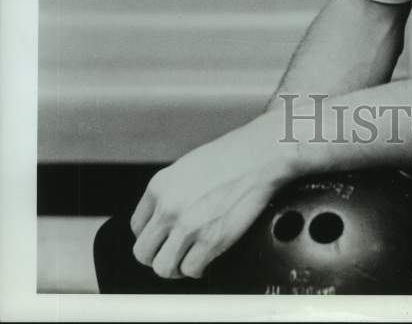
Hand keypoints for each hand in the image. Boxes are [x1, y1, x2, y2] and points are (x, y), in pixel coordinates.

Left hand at [130, 115, 297, 279]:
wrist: (260, 154)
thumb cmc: (232, 156)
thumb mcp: (188, 166)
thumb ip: (171, 192)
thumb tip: (164, 217)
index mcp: (159, 186)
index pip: (137, 228)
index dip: (153, 237)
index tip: (164, 239)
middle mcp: (168, 207)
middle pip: (143, 252)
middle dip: (159, 256)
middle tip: (176, 253)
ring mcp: (188, 226)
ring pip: (163, 268)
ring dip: (176, 268)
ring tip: (190, 258)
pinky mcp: (211, 240)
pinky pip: (191, 270)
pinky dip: (199, 268)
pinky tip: (208, 257)